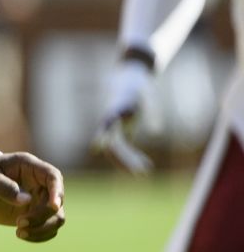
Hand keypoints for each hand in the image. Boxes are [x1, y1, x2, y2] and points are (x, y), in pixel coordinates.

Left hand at [0, 152, 64, 242]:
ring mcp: (37, 200)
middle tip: (20, 223)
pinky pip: (48, 228)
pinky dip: (40, 235)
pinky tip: (21, 235)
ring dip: (43, 228)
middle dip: (43, 215)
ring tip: (19, 232)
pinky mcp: (33, 215)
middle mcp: (37, 183)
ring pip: (56, 217)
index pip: (53, 176)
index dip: (57, 191)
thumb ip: (2, 186)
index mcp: (27, 166)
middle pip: (57, 201)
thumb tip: (26, 200)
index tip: (53, 206)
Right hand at [90, 59, 153, 174]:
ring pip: (116, 150)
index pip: (106, 125)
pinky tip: (147, 165)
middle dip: (124, 160)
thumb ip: (152, 112)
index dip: (101, 138)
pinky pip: (124, 148)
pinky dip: (134, 157)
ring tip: (145, 174)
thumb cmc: (139, 84)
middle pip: (112, 143)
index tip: (97, 149)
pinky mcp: (122, 131)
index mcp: (114, 109)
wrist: (130, 77)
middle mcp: (111, 121)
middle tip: (140, 174)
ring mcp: (115, 127)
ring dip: (128, 162)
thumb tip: (156, 132)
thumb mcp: (149, 95)